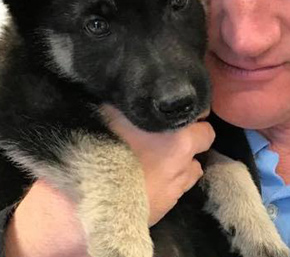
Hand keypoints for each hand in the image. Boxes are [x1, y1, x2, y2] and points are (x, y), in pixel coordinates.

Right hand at [4, 110, 214, 256]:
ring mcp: (178, 173)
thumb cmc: (92, 151)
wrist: (84, 199)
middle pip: (205, 134)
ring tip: (167, 159)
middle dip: (195, 133)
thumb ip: (128, 104)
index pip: (196, 109)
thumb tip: (134, 90)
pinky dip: (179, 179)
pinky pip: (186, 182)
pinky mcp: (174, 196)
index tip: (179, 113)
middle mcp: (178, 145)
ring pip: (197, 161)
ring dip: (186, 159)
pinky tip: (161, 178)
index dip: (189, 110)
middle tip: (177, 135)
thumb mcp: (106, 115)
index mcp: (164, 122)